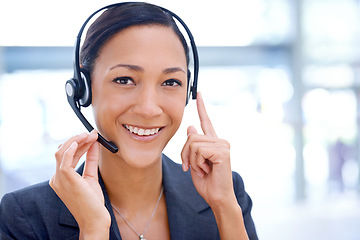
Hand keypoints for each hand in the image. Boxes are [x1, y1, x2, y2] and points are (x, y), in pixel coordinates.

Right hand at [49, 130, 109, 237]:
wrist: (94, 219)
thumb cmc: (92, 202)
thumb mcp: (91, 176)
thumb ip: (90, 160)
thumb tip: (94, 144)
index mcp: (61, 178)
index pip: (67, 155)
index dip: (79, 143)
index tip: (91, 136)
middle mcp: (56, 178)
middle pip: (63, 151)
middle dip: (78, 139)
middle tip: (92, 134)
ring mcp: (59, 179)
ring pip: (62, 152)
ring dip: (77, 140)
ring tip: (90, 135)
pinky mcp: (66, 180)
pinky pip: (64, 160)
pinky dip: (71, 149)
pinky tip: (79, 142)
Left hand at [181, 92, 235, 206]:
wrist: (217, 197)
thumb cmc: (206, 182)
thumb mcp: (194, 161)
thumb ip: (192, 146)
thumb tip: (191, 128)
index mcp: (213, 142)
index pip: (206, 121)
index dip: (202, 107)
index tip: (199, 94)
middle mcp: (219, 141)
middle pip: (191, 137)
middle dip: (185, 154)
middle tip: (191, 167)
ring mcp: (222, 145)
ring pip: (193, 143)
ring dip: (191, 160)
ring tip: (202, 169)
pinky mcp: (222, 151)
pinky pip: (199, 150)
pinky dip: (197, 163)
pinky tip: (206, 170)